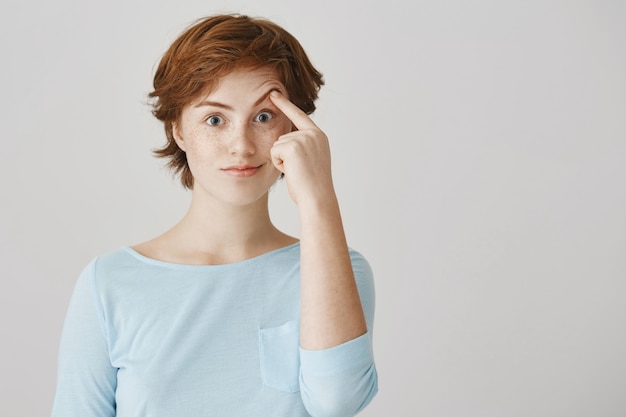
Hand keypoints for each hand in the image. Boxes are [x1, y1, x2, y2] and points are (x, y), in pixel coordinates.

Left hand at [269, 91, 335, 206]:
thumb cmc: (312, 185)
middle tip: (299, 170)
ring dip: (281, 160)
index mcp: (319, 136)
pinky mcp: (292, 146)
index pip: (299, 115)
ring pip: (277, 144)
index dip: (285, 104)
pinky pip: (274, 151)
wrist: (317, 197)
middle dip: (284, 155)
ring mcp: (303, 138)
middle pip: (282, 136)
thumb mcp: (311, 160)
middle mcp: (312, 134)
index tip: (273, 93)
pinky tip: (292, 171)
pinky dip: (278, 163)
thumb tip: (283, 139)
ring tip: (297, 171)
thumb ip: (301, 146)